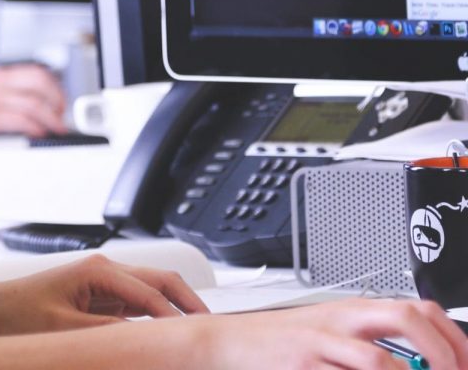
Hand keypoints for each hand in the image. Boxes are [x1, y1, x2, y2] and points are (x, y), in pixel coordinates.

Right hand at [0, 64, 65, 137]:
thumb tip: (18, 101)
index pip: (35, 72)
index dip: (53, 85)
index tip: (58, 98)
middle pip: (40, 84)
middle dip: (57, 99)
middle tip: (61, 113)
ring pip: (35, 104)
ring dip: (51, 118)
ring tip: (56, 128)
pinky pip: (21, 121)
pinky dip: (36, 127)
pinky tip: (39, 133)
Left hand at [0, 253, 207, 334]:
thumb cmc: (17, 316)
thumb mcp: (63, 332)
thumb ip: (106, 334)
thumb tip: (146, 341)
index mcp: (98, 271)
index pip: (152, 296)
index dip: (178, 320)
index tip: (200, 341)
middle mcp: (105, 271)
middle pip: (161, 281)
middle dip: (190, 303)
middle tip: (216, 331)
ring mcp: (104, 283)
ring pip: (153, 291)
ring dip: (177, 309)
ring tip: (200, 335)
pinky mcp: (100, 298)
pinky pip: (138, 306)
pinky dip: (158, 319)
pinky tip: (168, 337)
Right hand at [184, 297, 467, 369]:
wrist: (228, 343)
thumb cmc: (280, 344)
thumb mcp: (328, 333)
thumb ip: (368, 340)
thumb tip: (418, 361)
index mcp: (354, 310)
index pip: (419, 308)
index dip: (452, 337)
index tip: (466, 365)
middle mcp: (343, 318)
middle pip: (409, 315)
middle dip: (445, 351)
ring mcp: (325, 339)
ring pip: (385, 350)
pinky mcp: (306, 362)